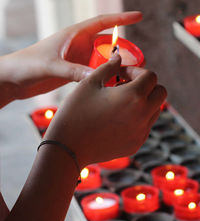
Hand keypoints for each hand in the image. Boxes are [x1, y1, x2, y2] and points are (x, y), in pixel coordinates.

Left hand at [0, 12, 141, 100]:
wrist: (14, 78)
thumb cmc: (27, 64)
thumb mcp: (51, 65)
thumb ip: (73, 70)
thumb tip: (96, 76)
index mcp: (73, 35)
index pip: (102, 23)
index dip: (121, 20)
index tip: (139, 17)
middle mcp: (78, 46)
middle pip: (107, 45)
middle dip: (122, 50)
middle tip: (137, 61)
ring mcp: (77, 60)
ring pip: (102, 61)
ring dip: (114, 67)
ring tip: (127, 76)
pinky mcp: (73, 73)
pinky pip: (93, 73)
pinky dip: (103, 78)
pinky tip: (110, 86)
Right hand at [45, 54, 166, 166]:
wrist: (68, 147)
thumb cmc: (75, 112)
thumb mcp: (90, 82)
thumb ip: (109, 67)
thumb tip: (119, 57)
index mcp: (134, 96)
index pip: (151, 76)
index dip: (136, 71)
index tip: (120, 74)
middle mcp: (143, 115)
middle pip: (160, 93)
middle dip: (147, 85)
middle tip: (125, 86)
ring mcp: (141, 132)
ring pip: (155, 110)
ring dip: (144, 101)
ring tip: (120, 103)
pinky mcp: (135, 144)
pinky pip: (145, 126)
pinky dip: (137, 118)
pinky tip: (117, 119)